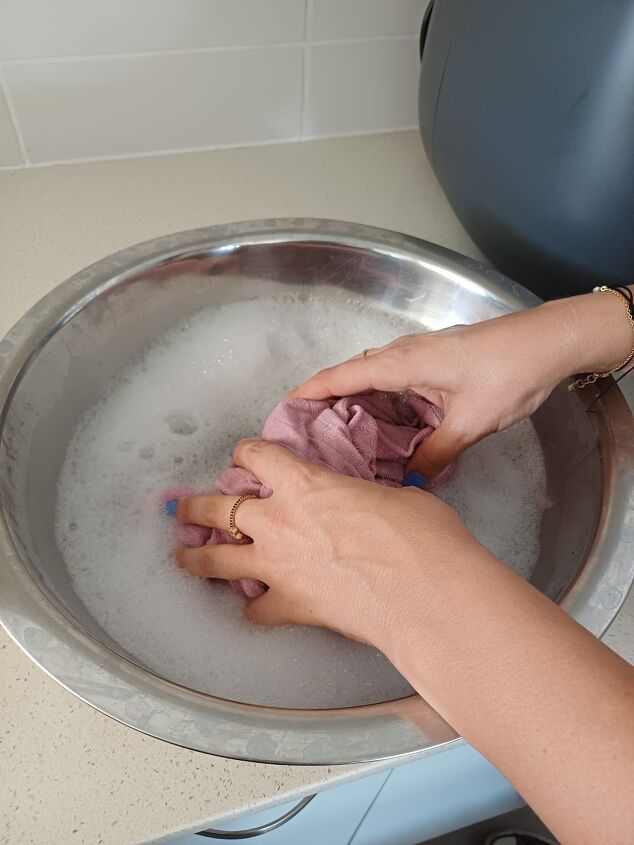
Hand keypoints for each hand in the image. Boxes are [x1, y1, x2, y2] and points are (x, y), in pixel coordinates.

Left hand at [174, 438, 483, 655]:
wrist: (425, 593)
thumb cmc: (422, 539)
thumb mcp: (394, 497)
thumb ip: (364, 498)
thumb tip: (371, 506)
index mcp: (305, 483)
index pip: (257, 456)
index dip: (246, 453)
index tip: (244, 456)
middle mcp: (279, 521)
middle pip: (217, 508)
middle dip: (195, 508)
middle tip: (185, 509)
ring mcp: (278, 567)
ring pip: (215, 559)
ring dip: (194, 558)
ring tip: (182, 558)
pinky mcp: (289, 606)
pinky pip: (255, 610)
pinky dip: (253, 608)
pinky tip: (253, 608)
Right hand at [289, 292, 633, 477]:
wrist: (548, 344)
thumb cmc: (508, 372)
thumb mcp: (469, 422)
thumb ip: (435, 454)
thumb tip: (410, 480)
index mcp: (400, 363)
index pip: (339, 377)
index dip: (307, 394)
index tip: (282, 413)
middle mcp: (402, 355)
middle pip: (350, 378)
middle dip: (325, 404)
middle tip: (308, 439)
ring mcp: (418, 357)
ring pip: (372, 382)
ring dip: (354, 406)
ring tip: (339, 441)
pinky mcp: (434, 363)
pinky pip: (394, 385)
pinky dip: (381, 406)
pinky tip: (384, 432)